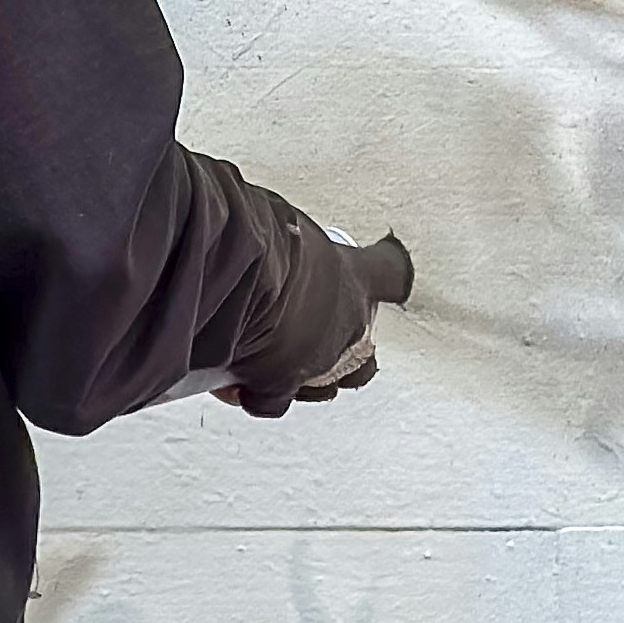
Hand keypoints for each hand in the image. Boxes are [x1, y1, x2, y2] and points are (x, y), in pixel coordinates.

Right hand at [232, 226, 412, 415]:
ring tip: (268, 361)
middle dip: (336, 349)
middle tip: (305, 333)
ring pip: (322, 384)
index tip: (388, 265)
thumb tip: (269, 222)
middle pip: (362, 353)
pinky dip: (256, 395)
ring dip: (301, 378)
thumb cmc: (259, 237)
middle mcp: (345, 324)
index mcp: (353, 276)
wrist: (233, 271)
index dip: (388, 273)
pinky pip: (272, 400)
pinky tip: (237, 382)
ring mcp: (317, 361)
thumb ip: (291, 233)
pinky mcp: (280, 386)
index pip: (390, 275)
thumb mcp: (286, 222)